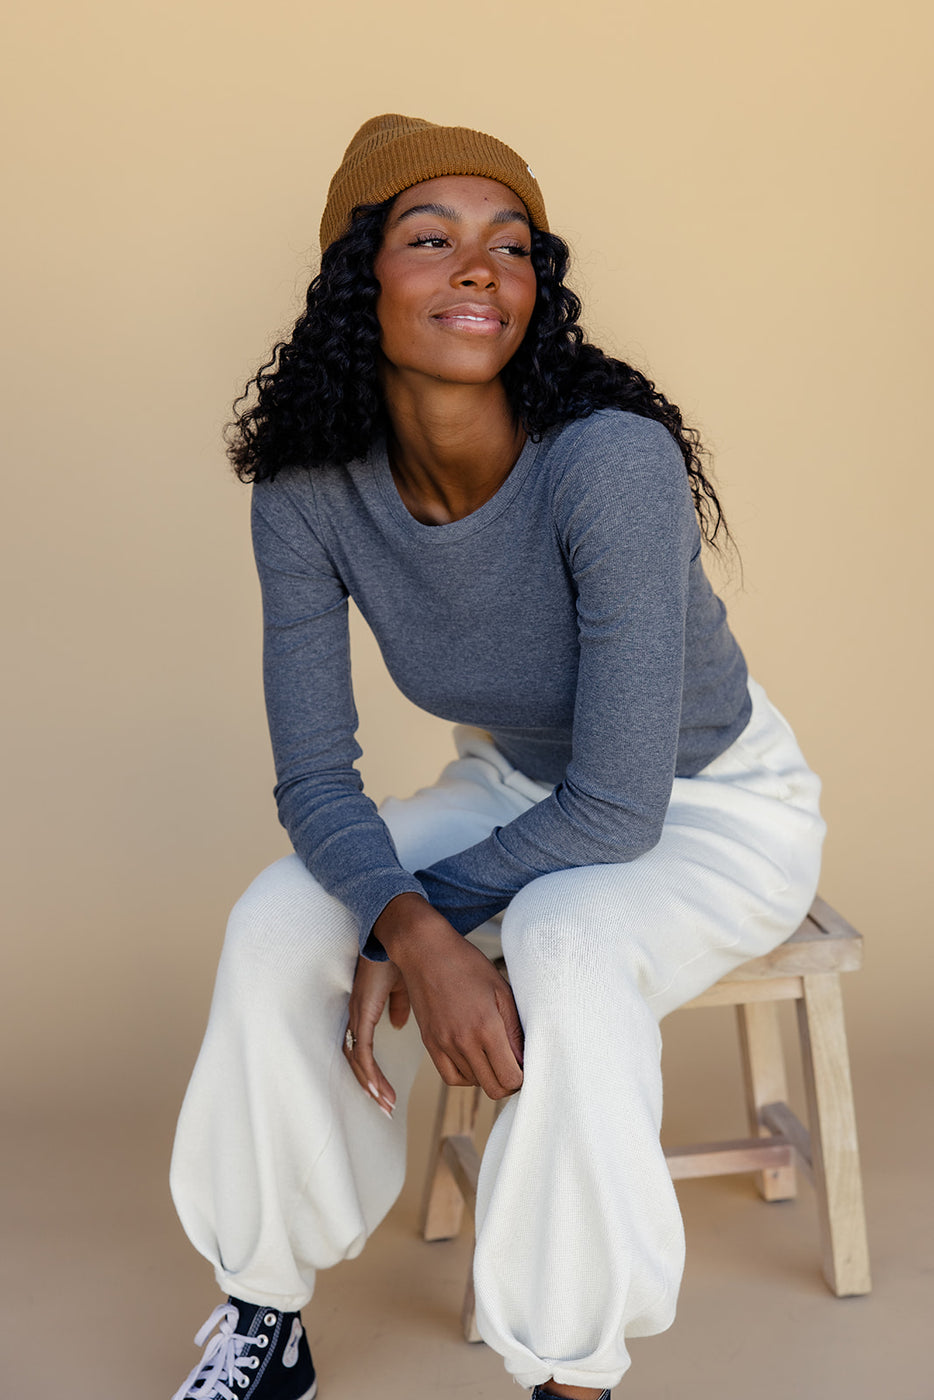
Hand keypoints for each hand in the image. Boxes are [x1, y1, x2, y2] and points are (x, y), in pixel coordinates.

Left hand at [343, 954, 409, 1116]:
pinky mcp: (363, 1014)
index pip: (364, 1051)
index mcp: (365, 1011)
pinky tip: (379, 1088)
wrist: (398, 937)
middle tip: (386, 1107)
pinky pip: (362, 1051)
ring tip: (385, 1104)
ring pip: (358, 1062)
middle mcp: (357, 1017)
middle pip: (358, 1062)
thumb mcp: (403, 986)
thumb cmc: (399, 957)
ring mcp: (358, 1016)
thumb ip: (400, 1005)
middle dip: (371, 1087)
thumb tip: (400, 1023)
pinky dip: (370, 1072)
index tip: (387, 1092)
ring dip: (371, 1084)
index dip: (372, 1073)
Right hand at [374, 895, 523, 1100]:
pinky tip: (474, 1059)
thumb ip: (515, 1029)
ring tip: (493, 1054)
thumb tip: (524, 1060)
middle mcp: (463, 1041)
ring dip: (488, 1076)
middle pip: (493, 1088)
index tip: (526, 1064)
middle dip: (508, 1081)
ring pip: (473, 1084)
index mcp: (487, 1026)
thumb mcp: (501, 990)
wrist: (426, 951)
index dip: (523, 1077)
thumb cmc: (467, 964)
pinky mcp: (430, 1043)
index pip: (511, 1077)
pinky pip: (450, 1077)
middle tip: (513, 1063)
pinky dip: (466, 1076)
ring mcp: (443, 1044)